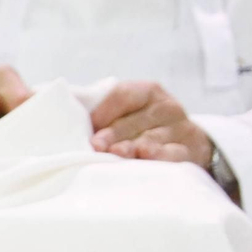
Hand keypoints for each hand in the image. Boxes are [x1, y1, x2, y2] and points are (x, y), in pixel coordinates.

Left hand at [89, 81, 212, 164]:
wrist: (188, 144)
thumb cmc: (143, 127)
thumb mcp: (128, 113)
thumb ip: (101, 111)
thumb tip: (61, 112)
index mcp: (146, 92)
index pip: (122, 95)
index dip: (104, 110)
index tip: (88, 124)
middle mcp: (166, 107)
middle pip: (136, 120)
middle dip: (114, 133)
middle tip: (97, 145)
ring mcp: (181, 128)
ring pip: (154, 137)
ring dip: (134, 146)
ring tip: (118, 153)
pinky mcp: (191, 150)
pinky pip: (175, 153)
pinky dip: (161, 157)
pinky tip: (148, 158)